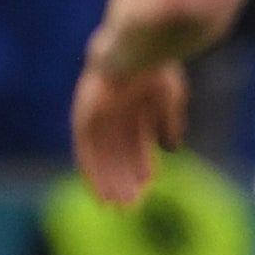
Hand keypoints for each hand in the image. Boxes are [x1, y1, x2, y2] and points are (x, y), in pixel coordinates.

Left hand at [71, 63, 185, 205]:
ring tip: (118, 207)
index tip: (146, 187)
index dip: (140, 165)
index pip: (134, 142)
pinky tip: (100, 192)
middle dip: (124, 179)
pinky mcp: (83, 116)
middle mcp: (112, 111)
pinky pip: (85, 151)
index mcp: (134, 105)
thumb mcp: (168, 96)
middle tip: (131, 206)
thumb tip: (170, 147)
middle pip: (116, 153)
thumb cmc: (157, 64)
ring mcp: (96, 113)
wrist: (138, 47)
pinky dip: (93, 172)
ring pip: (101, 156)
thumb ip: (167, 122)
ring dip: (108, 182)